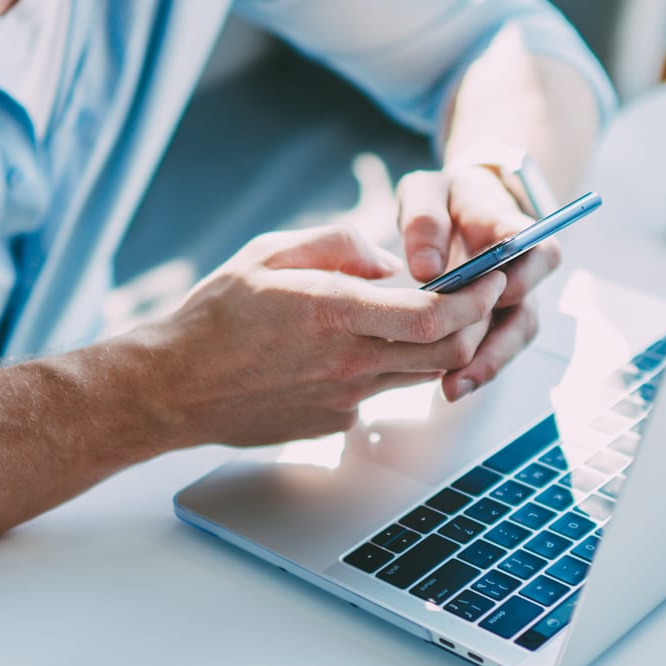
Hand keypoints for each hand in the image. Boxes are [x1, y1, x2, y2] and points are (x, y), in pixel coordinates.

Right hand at [138, 224, 507, 445]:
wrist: (173, 388)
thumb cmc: (216, 315)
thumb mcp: (272, 251)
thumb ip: (339, 244)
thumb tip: (389, 261)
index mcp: (332, 310)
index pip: (431, 315)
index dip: (476, 299)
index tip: (493, 278)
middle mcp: (345, 361)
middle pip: (444, 352)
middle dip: (476, 324)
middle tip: (479, 298)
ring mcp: (342, 399)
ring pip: (419, 375)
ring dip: (435, 347)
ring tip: (419, 316)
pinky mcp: (332, 422)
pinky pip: (378, 392)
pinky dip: (384, 368)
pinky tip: (351, 351)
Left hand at [394, 165, 556, 400]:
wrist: (455, 209)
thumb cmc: (443, 198)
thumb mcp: (427, 191)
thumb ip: (424, 219)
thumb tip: (426, 269)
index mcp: (515, 229)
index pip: (540, 252)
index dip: (523, 277)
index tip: (495, 294)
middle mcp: (524, 269)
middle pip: (528, 310)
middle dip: (499, 343)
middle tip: (466, 367)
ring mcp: (513, 298)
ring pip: (513, 337)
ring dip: (487, 365)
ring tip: (453, 389)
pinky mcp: (495, 319)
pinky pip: (493, 347)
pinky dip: (475, 368)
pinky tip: (448, 386)